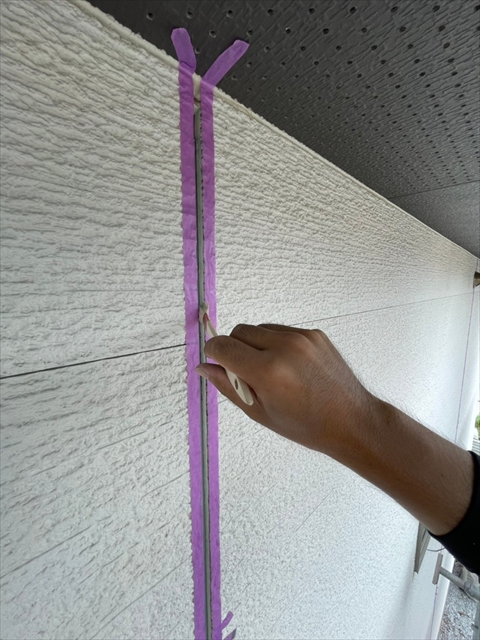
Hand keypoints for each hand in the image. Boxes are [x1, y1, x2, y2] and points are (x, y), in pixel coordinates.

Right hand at [196, 324, 377, 454]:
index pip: (223, 346)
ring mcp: (302, 337)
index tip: (213, 362)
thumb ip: (228, 387)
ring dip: (255, 345)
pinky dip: (276, 344)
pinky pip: (282, 331)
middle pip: (239, 331)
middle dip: (234, 348)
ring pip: (260, 329)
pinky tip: (288, 367)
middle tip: (244, 373)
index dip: (213, 353)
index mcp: (268, 371)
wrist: (352, 421)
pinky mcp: (315, 334)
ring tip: (270, 372)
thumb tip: (204, 367)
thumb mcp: (260, 413)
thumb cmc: (305, 425)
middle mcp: (284, 347)